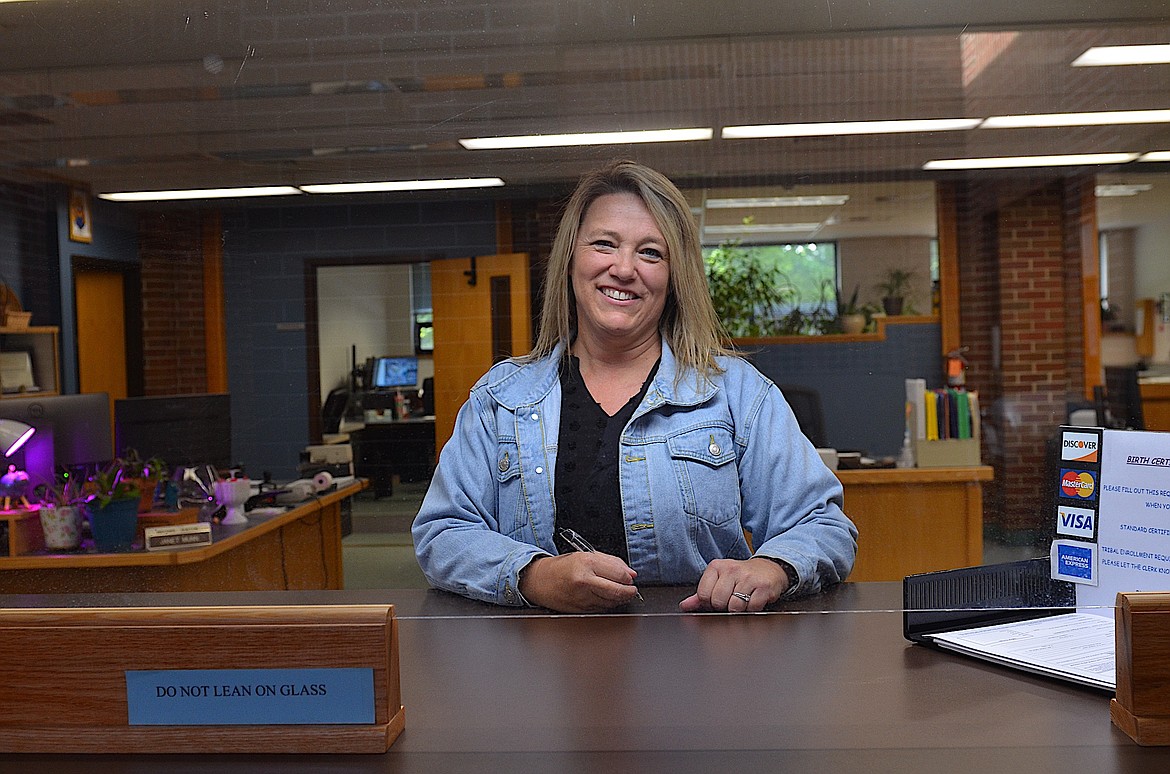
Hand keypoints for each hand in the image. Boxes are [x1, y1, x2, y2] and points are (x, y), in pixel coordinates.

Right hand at [518, 552, 641, 611]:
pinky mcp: (580, 610)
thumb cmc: (562, 567)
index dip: (629, 577)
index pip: (619, 574)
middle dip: (629, 592)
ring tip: (619, 592)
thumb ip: (611, 562)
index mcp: (586, 564)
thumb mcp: (586, 555)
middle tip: (631, 589)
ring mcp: (582, 598)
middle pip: (617, 591)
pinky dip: (608, 604)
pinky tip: (606, 597)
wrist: (539, 581)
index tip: (631, 577)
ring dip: (620, 598)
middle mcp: (584, 582)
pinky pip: (602, 609)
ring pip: (612, 602)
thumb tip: (630, 574)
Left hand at [678, 557, 788, 612]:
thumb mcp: (718, 580)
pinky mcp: (763, 586)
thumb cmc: (740, 576)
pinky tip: (753, 600)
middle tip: (731, 600)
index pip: (703, 594)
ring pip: (734, 606)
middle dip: (724, 607)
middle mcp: (731, 569)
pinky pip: (752, 608)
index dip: (709, 602)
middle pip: (718, 601)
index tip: (717, 599)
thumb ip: (700, 594)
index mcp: (716, 567)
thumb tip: (685, 606)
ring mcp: (748, 577)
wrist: (769, 569)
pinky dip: (752, 609)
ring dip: (739, 609)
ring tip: (742, 600)